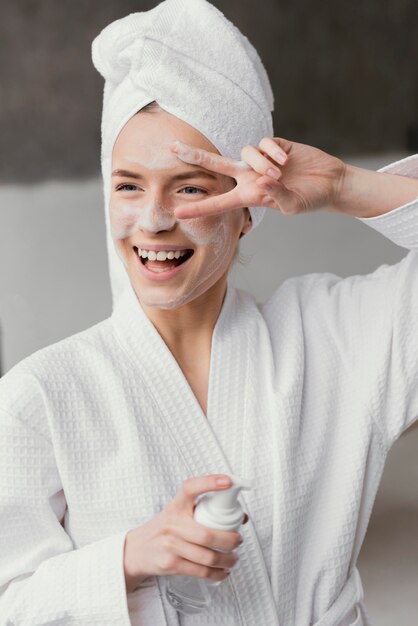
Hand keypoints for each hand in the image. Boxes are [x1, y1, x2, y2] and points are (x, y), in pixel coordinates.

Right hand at [123, 474, 247, 593]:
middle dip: (230, 540)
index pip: (191, 488)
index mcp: (176, 506)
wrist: (137, 550)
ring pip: (208, 557)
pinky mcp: (171, 564)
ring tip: (233, 558)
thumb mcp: (178, 512)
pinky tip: (222, 570)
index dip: (210, 483)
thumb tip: (240, 517)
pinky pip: (201, 572)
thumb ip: (204, 511)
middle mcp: (173, 524)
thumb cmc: (163, 529)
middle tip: (238, 540)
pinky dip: (217, 573)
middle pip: (207, 535)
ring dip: (227, 560)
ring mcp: (171, 545)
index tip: (227, 481)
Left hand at [170, 137, 345, 218]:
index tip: (177, 214)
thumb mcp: (293, 205)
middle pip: (216, 164)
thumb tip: (263, 179)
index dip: (198, 208)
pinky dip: (273, 151)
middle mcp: (250, 177)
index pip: (218, 203)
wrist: (330, 183)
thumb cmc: (310, 200)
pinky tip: (287, 160)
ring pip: (246, 153)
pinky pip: (264, 143)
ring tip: (280, 172)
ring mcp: (261, 160)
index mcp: (249, 196)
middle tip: (172, 148)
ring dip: (261, 162)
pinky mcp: (275, 145)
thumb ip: (276, 195)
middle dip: (194, 156)